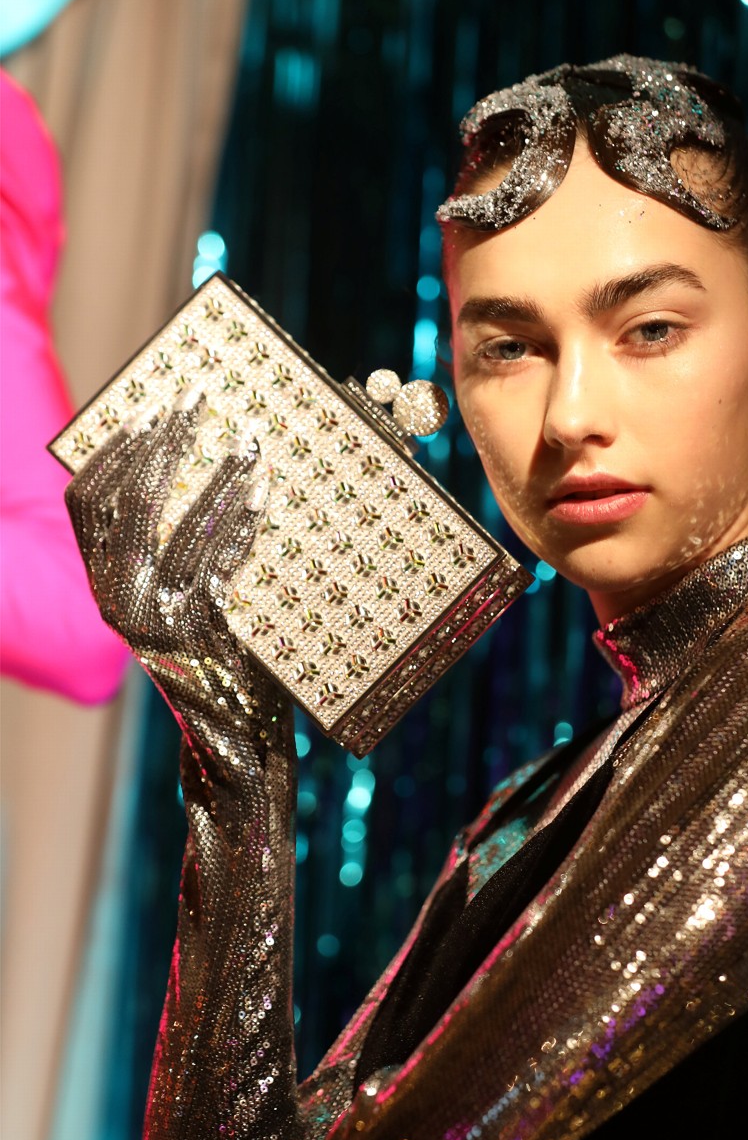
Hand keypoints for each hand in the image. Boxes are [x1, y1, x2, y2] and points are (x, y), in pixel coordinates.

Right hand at [65, 396, 291, 781]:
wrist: (231, 744)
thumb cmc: (209, 665)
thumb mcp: (168, 611)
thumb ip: (159, 559)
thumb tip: (181, 472)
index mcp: (103, 589)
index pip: (89, 504)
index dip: (115, 451)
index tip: (148, 410)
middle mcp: (120, 602)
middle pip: (134, 500)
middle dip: (167, 440)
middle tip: (197, 396)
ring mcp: (162, 617)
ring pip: (184, 524)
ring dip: (219, 471)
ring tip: (247, 436)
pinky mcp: (207, 630)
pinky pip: (226, 558)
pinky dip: (246, 517)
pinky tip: (265, 485)